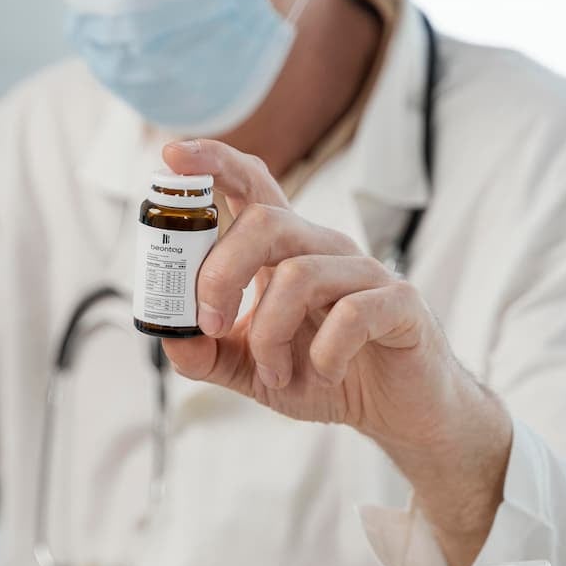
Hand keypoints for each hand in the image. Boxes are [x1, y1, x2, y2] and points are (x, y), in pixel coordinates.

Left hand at [160, 139, 511, 565]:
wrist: (396, 410)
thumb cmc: (323, 375)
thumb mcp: (250, 371)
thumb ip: (206, 354)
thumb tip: (166, 336)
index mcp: (285, 250)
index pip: (250, 184)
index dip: (214, 162)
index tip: (171, 156)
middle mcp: (322, 248)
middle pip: (265, 221)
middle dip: (220, 272)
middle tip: (210, 324)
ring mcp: (364, 271)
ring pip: (298, 274)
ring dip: (270, 335)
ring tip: (274, 373)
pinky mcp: (400, 303)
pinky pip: (351, 314)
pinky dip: (322, 355)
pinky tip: (323, 374)